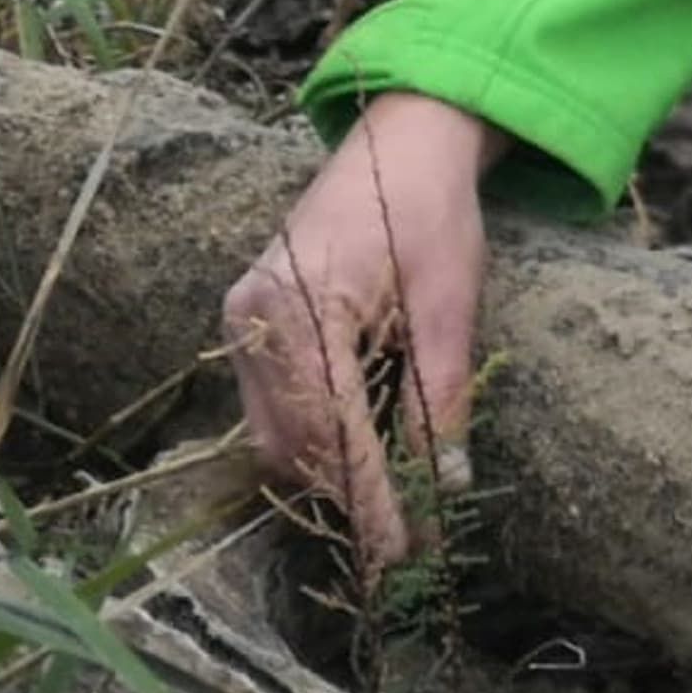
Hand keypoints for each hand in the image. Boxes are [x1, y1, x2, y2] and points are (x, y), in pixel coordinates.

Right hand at [223, 90, 503, 571]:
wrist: (401, 143)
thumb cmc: (432, 211)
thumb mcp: (450, 301)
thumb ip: (440, 393)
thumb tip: (446, 484)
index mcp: (304, 304)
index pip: (332, 429)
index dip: (367, 498)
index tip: (399, 549)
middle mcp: (254, 315)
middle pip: (290, 441)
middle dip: (345, 495)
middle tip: (403, 538)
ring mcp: (241, 317)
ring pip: (271, 432)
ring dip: (324, 471)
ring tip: (386, 503)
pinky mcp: (247, 320)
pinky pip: (267, 402)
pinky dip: (309, 435)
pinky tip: (357, 450)